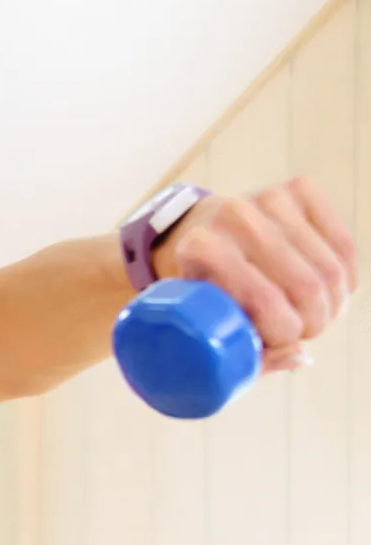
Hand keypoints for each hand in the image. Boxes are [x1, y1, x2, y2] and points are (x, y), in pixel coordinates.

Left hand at [152, 176, 358, 372]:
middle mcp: (234, 215)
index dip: (285, 333)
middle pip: (306, 287)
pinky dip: (345, 277)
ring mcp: (270, 197)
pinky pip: (344, 245)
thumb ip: (242, 351)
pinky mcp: (301, 188)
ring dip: (332, 304)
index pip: (265, 302)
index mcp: (201, 247)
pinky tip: (330, 290)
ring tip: (316, 315)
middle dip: (314, 322)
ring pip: (331, 269)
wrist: (199, 231)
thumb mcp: (203, 323)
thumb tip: (299, 356)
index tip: (280, 342)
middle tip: (304, 331)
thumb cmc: (202, 289)